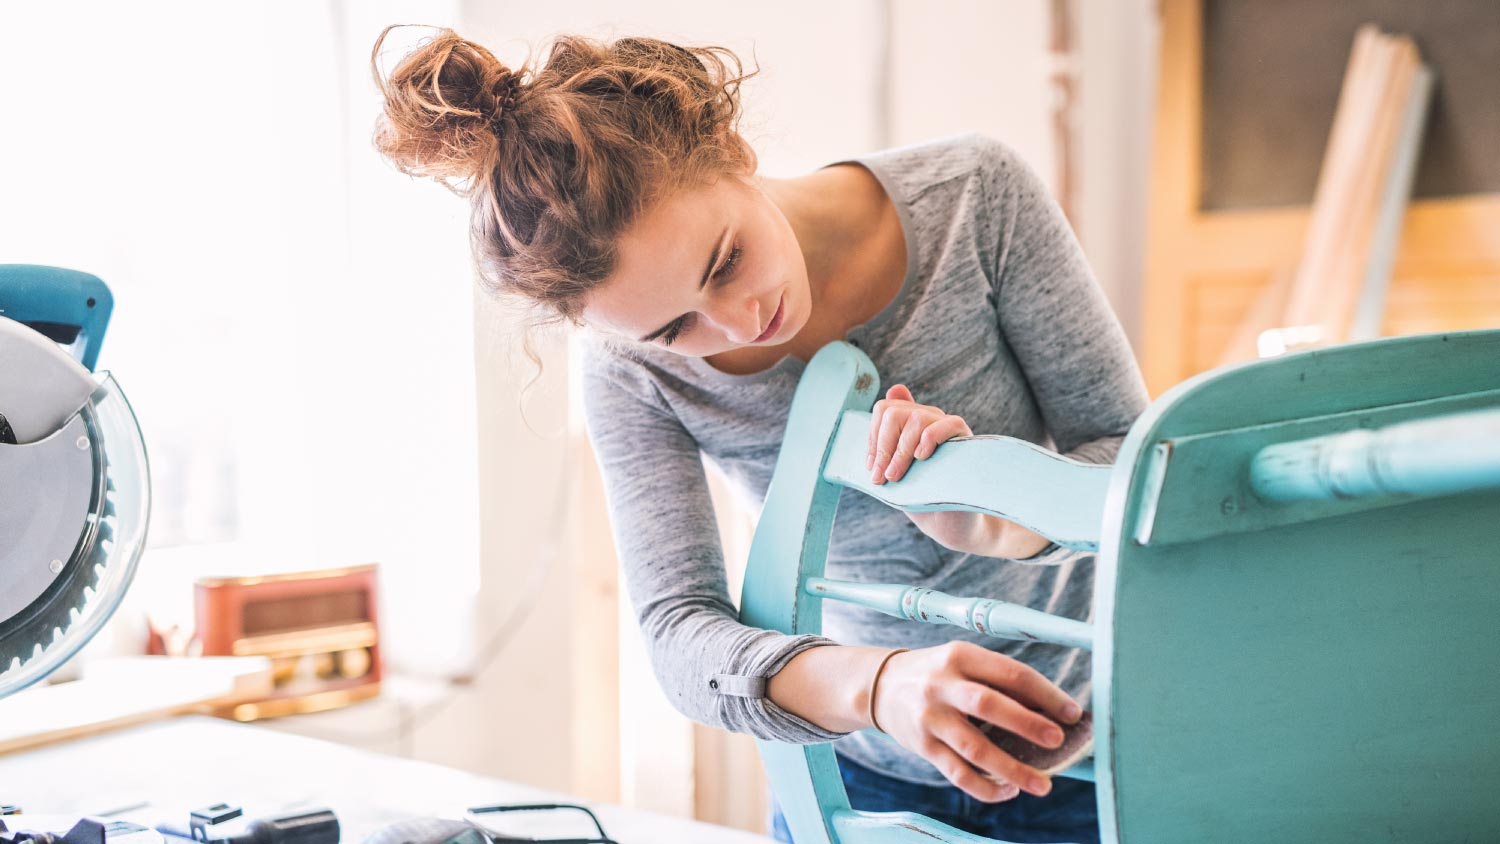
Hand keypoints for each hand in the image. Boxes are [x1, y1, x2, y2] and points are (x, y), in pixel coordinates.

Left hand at [866, 385, 1049, 556]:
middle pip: (895, 412)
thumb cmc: (922, 496)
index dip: (873, 437)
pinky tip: (922, 458)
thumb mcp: (895, 470)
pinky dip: (930, 438)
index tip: (871, 467)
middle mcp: (928, 420)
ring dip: (901, 450)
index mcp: (910, 424)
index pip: (884, 410)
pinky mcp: (965, 439)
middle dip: (883, 447)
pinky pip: (948, 424)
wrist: (950, 522)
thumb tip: (875, 409)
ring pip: (918, 418)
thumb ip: (884, 444)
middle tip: (881, 477)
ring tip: (896, 476)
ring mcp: (947, 428)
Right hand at [871, 641, 1082, 801]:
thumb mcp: (962, 662)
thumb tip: (1052, 711)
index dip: (1046, 694)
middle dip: (1027, 724)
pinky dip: (985, 787)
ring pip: (975, 748)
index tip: (1073, 713)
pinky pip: (958, 773)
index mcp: (961, 656)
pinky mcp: (922, 746)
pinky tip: (1008, 791)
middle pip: (989, 705)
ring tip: (1043, 785)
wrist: (880, 686)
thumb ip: (999, 681)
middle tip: (1058, 741)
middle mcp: (942, 685)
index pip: (1011, 673)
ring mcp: (930, 717)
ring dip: (1012, 769)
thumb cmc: (938, 674)